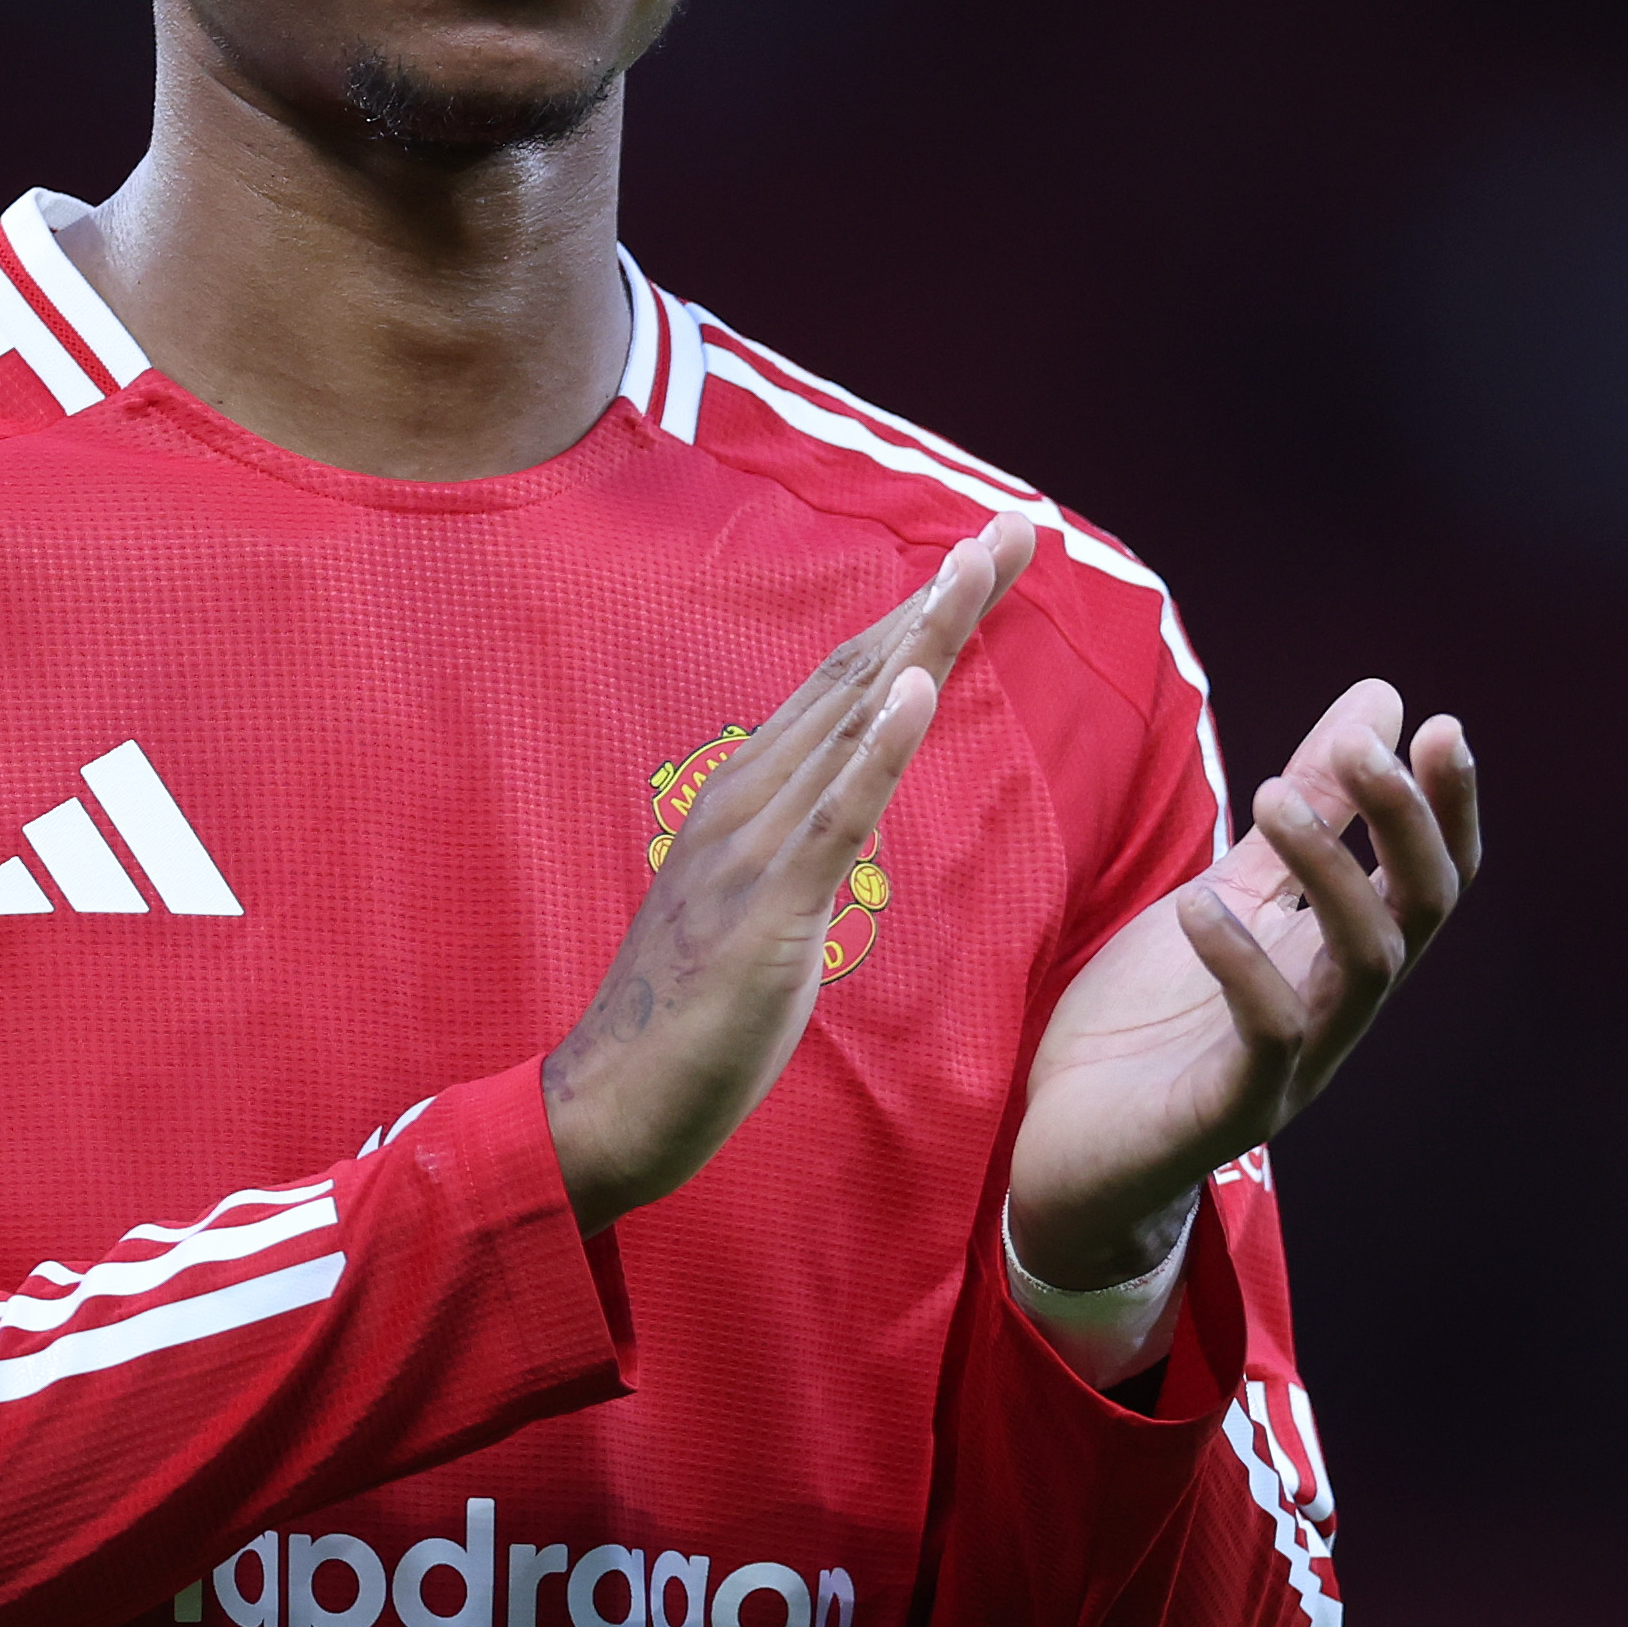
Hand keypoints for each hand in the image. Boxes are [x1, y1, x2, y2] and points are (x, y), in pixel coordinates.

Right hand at [546, 514, 1034, 1229]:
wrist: (612, 1101)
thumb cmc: (688, 1016)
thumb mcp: (757, 904)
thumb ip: (802, 841)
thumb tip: (855, 802)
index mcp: (748, 796)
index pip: (849, 680)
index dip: (919, 612)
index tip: (984, 555)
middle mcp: (748, 799)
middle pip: (860, 672)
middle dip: (943, 595)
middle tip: (1015, 525)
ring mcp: (753, 849)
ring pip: (850, 719)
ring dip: (923, 637)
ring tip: (980, 563)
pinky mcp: (767, 909)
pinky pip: (832, 816)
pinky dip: (876, 746)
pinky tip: (916, 688)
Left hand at [1005, 682, 1480, 1288]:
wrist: (1068, 1153)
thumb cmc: (1151, 1024)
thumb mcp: (1226, 893)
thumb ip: (1302, 814)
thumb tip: (1383, 701)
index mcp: (1338, 958)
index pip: (1430, 879)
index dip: (1448, 808)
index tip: (1441, 725)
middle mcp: (1336, 1010)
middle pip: (1421, 914)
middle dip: (1406, 825)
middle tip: (1366, 748)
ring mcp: (1293, 1065)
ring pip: (1366, 967)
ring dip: (1333, 875)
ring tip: (1270, 795)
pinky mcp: (1231, 1112)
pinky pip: (1269, 1037)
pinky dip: (1243, 966)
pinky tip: (1200, 907)